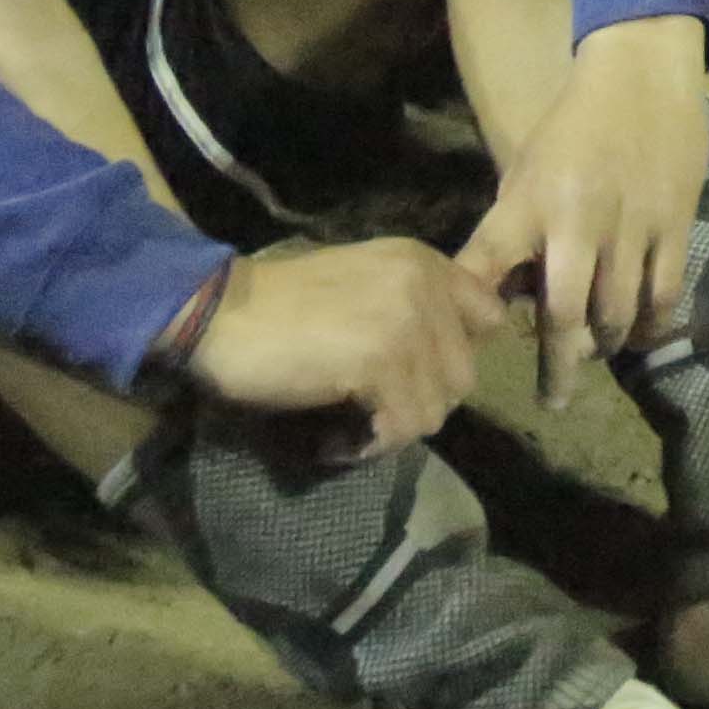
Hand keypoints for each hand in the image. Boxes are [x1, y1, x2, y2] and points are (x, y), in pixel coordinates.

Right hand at [181, 236, 500, 460]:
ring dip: (392, 431)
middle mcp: (425, 284)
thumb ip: (414, 306)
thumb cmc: (283, 306)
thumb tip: (453, 359)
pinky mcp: (380, 361)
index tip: (412, 377)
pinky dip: (366, 447)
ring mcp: (406, 322)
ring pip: (436, 409)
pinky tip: (331, 441)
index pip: (489, 317)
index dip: (455, 356)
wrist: (219, 313)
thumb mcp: (364, 285)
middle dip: (420, 403)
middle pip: (464, 375)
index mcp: (424, 261)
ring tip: (348, 429)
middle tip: (371, 413)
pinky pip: (401, 427)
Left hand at [457, 17, 708, 369]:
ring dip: (607, 345)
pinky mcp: (674, 224)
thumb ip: (516, 230)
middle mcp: (576, 221)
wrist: (641, 74)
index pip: (486, 265)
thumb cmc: (572, 125)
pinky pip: (664, 293)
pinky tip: (643, 337)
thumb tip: (509, 295)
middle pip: (563, 314)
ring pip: (618, 312)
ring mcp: (630, 226)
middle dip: (557, 365)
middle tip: (554, 399)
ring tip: (599, 357)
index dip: (473, 312)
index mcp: (527, 203)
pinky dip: (652, 325)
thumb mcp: (525, 169)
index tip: (469, 350)